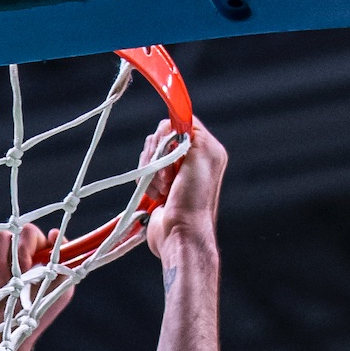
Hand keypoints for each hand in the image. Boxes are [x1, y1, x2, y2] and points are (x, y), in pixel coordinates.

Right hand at [0, 219, 72, 350]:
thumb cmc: (30, 320)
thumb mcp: (57, 293)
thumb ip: (61, 262)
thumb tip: (53, 233)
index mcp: (31, 253)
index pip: (25, 231)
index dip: (22, 249)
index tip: (25, 271)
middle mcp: (8, 252)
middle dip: (0, 266)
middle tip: (5, 289)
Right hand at [141, 117, 225, 259]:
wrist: (179, 233)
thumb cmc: (194, 199)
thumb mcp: (203, 155)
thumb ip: (192, 130)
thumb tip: (176, 118)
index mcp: (206, 148)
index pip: (181, 121)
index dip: (170, 132)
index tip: (168, 145)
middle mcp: (191, 157)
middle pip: (161, 135)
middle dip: (159, 154)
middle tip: (169, 175)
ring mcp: (173, 171)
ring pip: (149, 152)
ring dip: (151, 171)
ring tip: (162, 190)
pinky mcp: (157, 183)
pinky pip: (143, 169)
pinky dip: (145, 181)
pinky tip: (156, 195)